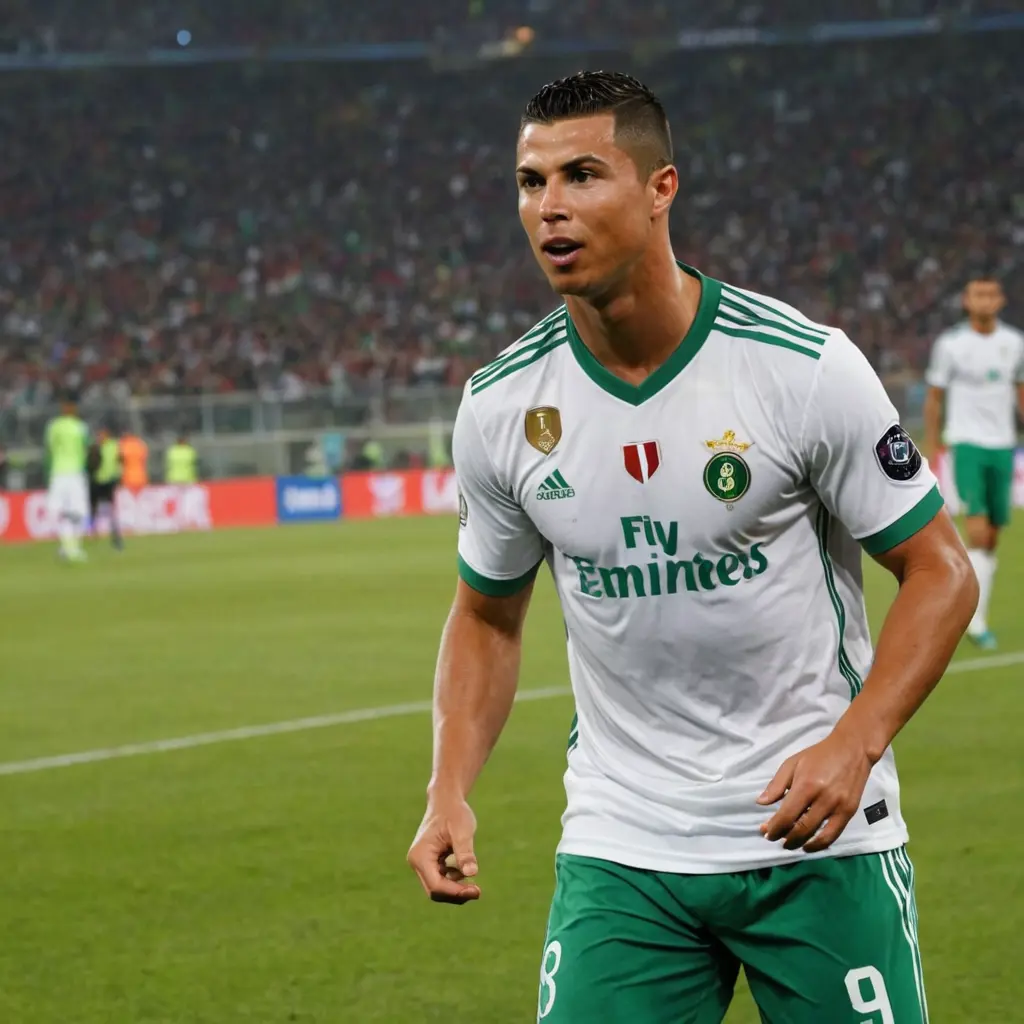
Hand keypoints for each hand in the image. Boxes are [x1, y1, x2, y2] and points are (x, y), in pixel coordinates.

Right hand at [407, 795, 480, 903]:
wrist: (447, 799)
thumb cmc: (454, 812)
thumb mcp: (462, 830)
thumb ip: (465, 852)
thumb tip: (471, 873)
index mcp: (420, 856)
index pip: (436, 885)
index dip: (456, 892)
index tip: (476, 891)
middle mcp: (417, 862)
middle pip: (435, 890)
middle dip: (456, 894)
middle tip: (478, 892)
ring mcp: (422, 863)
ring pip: (438, 887)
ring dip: (456, 889)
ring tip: (474, 883)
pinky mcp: (430, 862)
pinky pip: (441, 879)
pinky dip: (454, 880)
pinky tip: (465, 869)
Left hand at [756, 726, 873, 852]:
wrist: (852, 750)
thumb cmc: (818, 755)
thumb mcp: (792, 763)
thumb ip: (776, 784)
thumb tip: (761, 803)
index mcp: (806, 785)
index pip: (787, 815)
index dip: (774, 828)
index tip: (766, 832)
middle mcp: (823, 799)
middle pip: (801, 829)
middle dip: (785, 838)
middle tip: (775, 839)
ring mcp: (838, 807)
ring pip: (817, 835)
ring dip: (800, 844)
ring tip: (789, 844)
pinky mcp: (850, 812)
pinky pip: (834, 835)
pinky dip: (820, 844)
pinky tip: (810, 845)